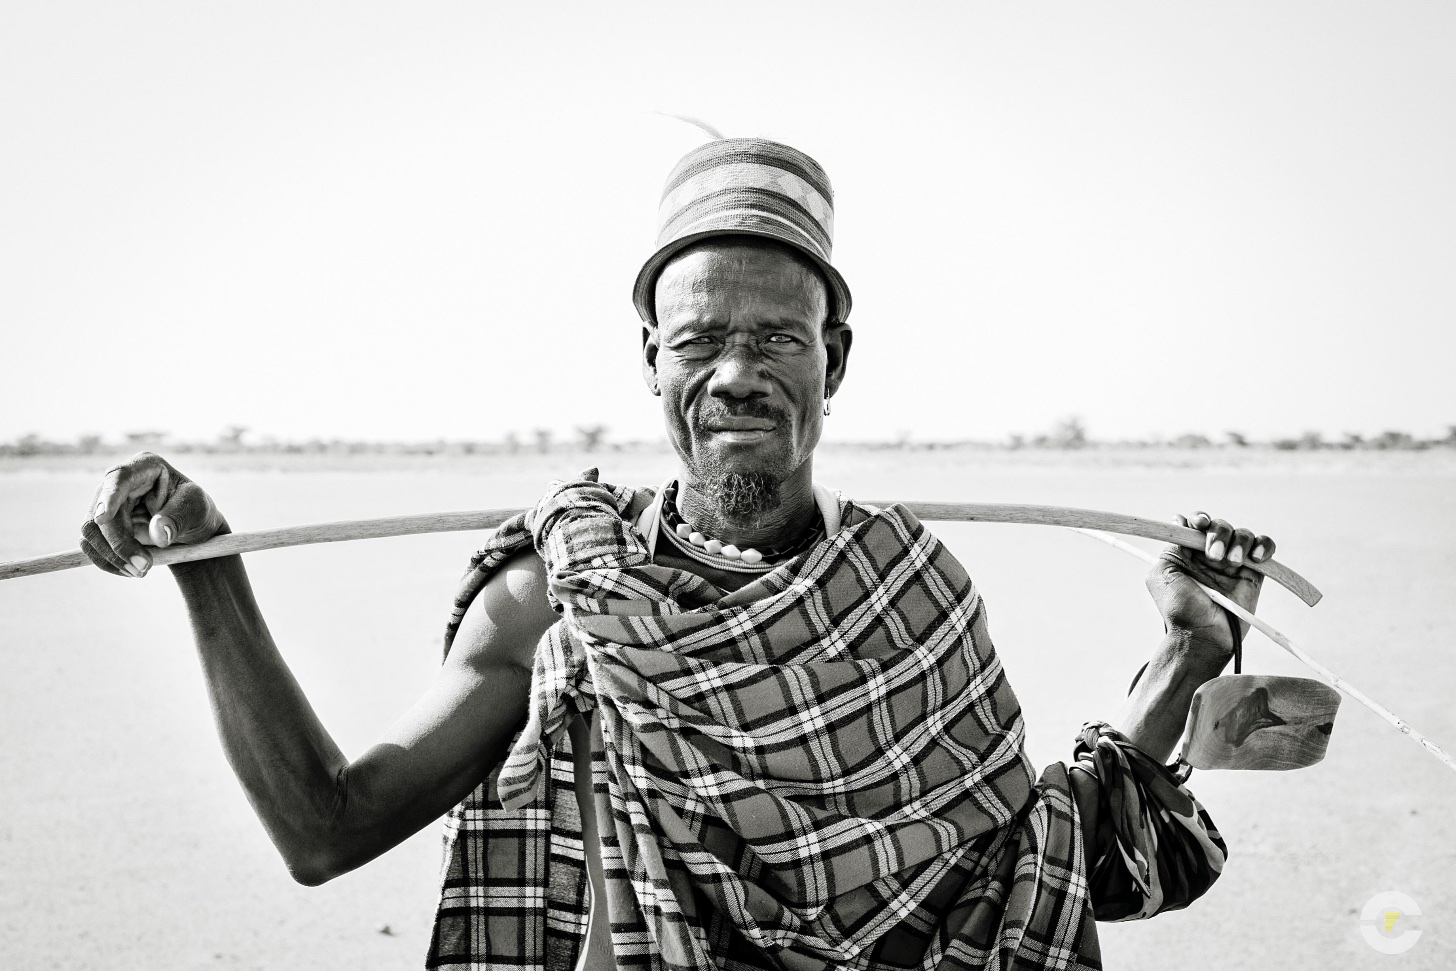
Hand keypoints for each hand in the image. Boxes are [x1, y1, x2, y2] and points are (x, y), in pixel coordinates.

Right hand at [80, 452, 228, 576]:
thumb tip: (159, 533)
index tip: (103, 518)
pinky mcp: (101, 525)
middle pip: (101, 514)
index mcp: (145, 466)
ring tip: (141, 571)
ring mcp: (105, 503)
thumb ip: (179, 518)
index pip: (119, 478)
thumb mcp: (197, 510)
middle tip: (143, 567)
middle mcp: (118, 482)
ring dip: (112, 557)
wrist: (190, 528)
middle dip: (119, 544)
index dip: (109, 497)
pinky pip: (91, 545)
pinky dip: (108, 561)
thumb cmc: (195, 510)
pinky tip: (130, 570)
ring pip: (91, 532)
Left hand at [1144, 511, 1275, 658]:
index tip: (1199, 525)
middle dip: (1218, 534)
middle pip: (1220, 525)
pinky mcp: (1253, 573)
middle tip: (1213, 556)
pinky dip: (1263, 546)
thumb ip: (1172, 546)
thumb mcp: (1164, 573)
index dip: (1199, 519)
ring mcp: (1232, 562)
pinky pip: (1265, 548)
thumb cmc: (1179, 608)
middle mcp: (1209, 554)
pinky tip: (1255, 558)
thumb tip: (1180, 523)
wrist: (1202, 635)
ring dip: (1238, 542)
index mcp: (1187, 552)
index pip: (1196, 524)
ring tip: (1231, 562)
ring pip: (1243, 534)